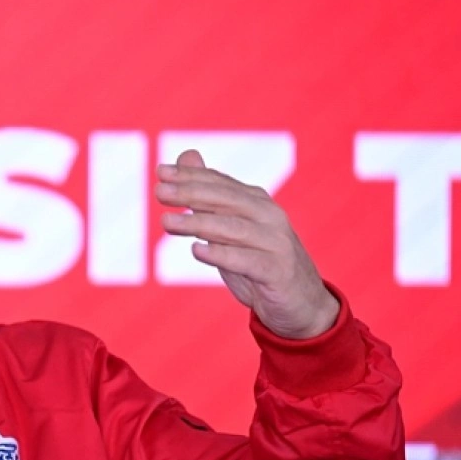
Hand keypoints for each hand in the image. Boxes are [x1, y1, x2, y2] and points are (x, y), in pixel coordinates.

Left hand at [155, 149, 339, 338]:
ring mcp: (277, 244)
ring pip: (234, 229)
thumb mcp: (229, 228)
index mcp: (257, 203)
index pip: (221, 184)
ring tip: (167, 222)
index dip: (191, 176)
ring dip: (199, 223)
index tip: (160, 172)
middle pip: (227, 201)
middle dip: (191, 194)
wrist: (300, 304)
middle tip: (159, 192)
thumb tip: (186, 155)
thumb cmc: (258, 262)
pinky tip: (197, 251)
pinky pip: (248, 262)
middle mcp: (269, 217)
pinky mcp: (278, 272)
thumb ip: (208, 195)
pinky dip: (222, 255)